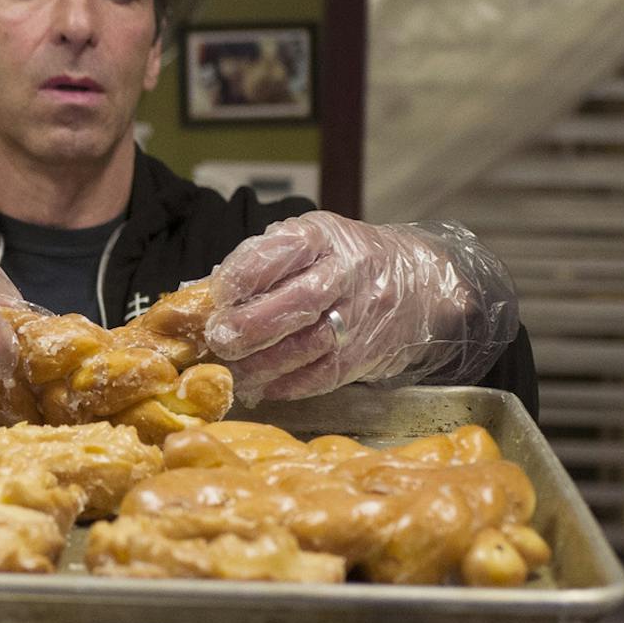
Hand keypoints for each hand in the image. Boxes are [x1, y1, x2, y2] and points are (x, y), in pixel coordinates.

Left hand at [204, 212, 514, 402]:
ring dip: (265, 362)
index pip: (285, 249)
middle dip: (253, 324)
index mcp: (324, 236)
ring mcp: (363, 314)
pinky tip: (263, 386)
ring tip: (233, 370)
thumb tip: (204, 295)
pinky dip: (290, 384)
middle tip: (219, 340)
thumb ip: (263, 262)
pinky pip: (326, 374)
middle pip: (301, 301)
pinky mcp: (369, 352)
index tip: (218, 294)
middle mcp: (349, 272)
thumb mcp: (309, 242)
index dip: (247, 273)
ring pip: (311, 344)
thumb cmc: (342, 261)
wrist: (419, 285)